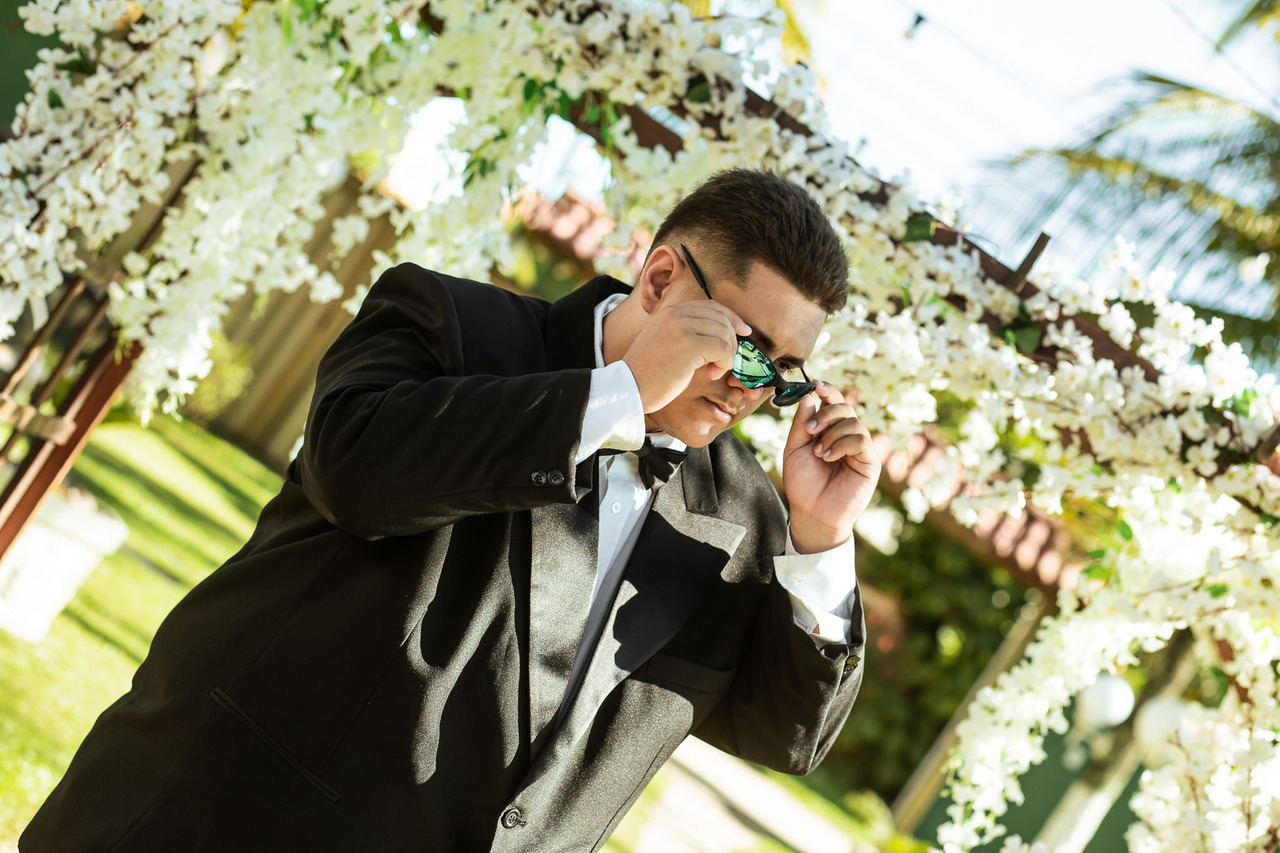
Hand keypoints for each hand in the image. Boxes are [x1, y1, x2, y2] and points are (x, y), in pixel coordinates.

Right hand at [622, 301, 751, 413]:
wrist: (628, 388)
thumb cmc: (648, 373)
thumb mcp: (664, 343)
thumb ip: (685, 332)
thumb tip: (719, 333)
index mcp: (670, 311)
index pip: (711, 306)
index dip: (731, 318)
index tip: (743, 332)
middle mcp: (676, 314)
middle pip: (722, 318)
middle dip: (732, 340)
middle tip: (724, 362)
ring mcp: (682, 327)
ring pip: (725, 333)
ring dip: (727, 355)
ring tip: (714, 370)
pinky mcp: (688, 345)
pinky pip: (723, 348)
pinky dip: (724, 363)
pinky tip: (712, 373)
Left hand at [781, 383, 880, 552]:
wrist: (812, 513)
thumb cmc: (803, 483)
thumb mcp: (794, 449)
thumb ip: (801, 424)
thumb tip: (809, 396)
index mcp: (829, 430)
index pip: (832, 402)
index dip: (827, 390)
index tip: (815, 384)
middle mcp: (846, 436)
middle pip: (844, 406)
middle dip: (826, 413)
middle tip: (810, 429)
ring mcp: (859, 448)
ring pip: (852, 421)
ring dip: (831, 433)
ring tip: (818, 452)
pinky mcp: (869, 461)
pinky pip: (861, 439)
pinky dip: (842, 443)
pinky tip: (828, 456)